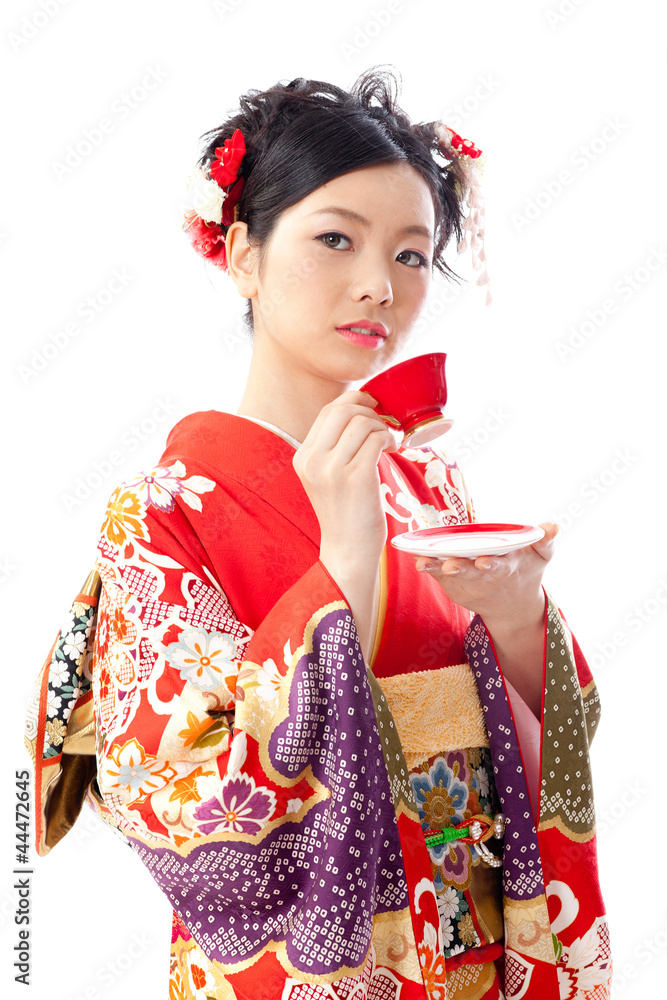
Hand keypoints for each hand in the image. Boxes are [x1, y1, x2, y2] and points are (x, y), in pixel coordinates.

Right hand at [292, 390, 398, 572]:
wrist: (348, 549)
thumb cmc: (345, 512)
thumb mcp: (326, 476)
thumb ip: (334, 447)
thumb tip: (361, 412)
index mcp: (303, 456)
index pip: (328, 411)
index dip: (354, 401)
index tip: (372, 407)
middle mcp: (313, 460)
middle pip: (343, 410)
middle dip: (370, 409)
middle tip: (385, 422)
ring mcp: (333, 469)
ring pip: (363, 423)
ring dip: (383, 427)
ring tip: (389, 442)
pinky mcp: (356, 478)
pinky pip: (377, 440)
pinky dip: (389, 439)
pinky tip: (393, 450)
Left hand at [413, 522, 558, 628]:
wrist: (512, 605)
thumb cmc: (526, 570)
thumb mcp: (541, 557)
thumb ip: (546, 541)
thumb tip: (553, 526)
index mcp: (507, 568)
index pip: (498, 566)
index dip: (491, 564)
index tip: (483, 561)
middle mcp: (485, 577)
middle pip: (470, 573)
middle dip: (460, 568)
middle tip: (448, 564)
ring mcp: (467, 584)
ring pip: (450, 577)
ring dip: (436, 569)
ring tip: (421, 562)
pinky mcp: (454, 587)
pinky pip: (439, 578)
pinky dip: (429, 570)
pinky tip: (416, 558)